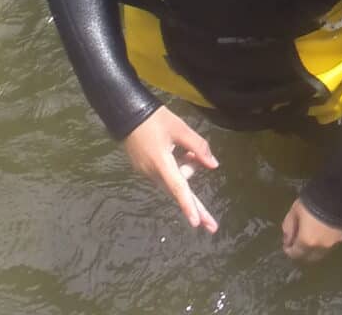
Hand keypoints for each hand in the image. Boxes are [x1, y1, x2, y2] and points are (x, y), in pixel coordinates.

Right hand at [119, 106, 218, 233]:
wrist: (127, 114)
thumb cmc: (155, 119)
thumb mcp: (180, 128)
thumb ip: (198, 147)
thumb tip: (213, 165)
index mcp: (161, 163)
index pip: (178, 188)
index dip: (189, 205)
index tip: (196, 223)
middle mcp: (153, 173)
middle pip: (178, 192)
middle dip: (196, 207)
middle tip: (212, 227)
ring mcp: (147, 173)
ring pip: (174, 180)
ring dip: (186, 169)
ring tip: (185, 147)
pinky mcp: (145, 169)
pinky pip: (167, 174)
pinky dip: (178, 166)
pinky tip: (180, 151)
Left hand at [281, 198, 341, 261]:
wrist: (338, 194)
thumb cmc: (312, 203)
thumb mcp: (294, 211)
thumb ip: (288, 227)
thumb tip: (288, 238)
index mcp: (306, 242)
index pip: (295, 254)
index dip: (289, 250)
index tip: (287, 244)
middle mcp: (320, 246)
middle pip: (309, 256)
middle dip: (302, 251)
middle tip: (298, 242)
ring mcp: (333, 242)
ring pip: (321, 251)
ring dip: (315, 247)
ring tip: (312, 235)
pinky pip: (331, 242)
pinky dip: (325, 240)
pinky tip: (324, 229)